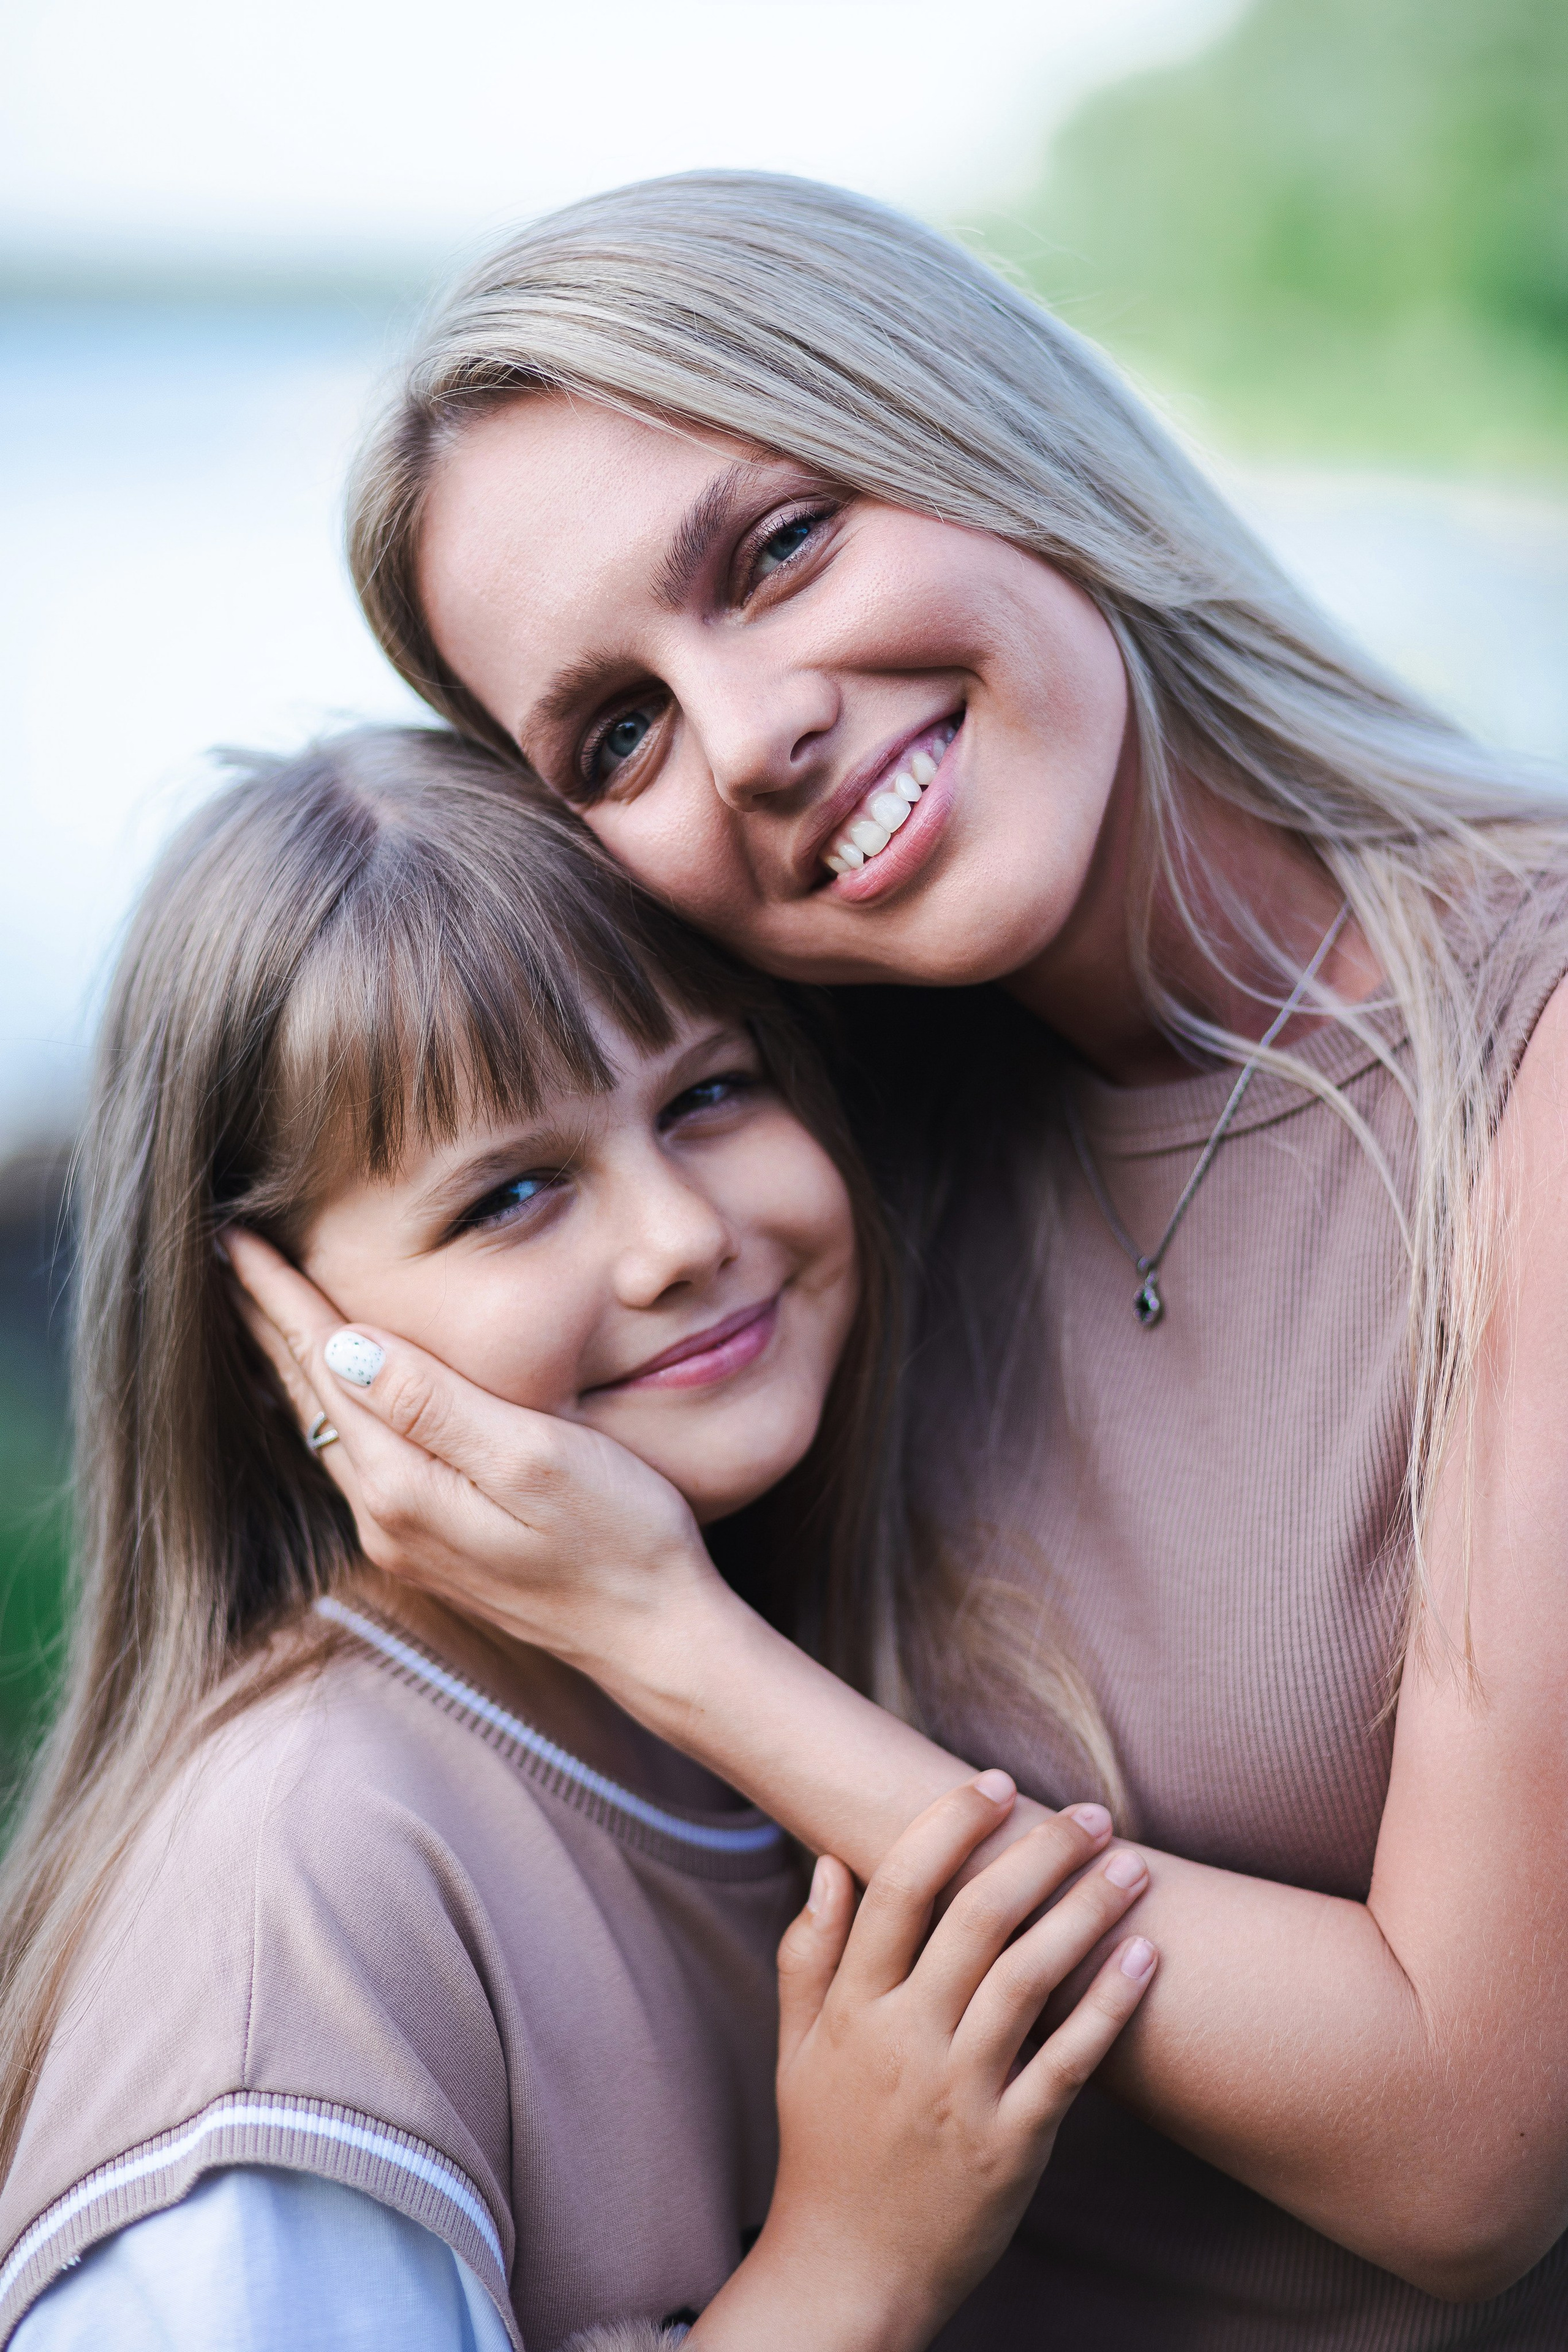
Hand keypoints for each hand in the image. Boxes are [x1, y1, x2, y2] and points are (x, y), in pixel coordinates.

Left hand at [224, 1227, 717, 1672]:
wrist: (654, 1636)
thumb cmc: (620, 1537)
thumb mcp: (534, 1457)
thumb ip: (436, 1404)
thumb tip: (347, 1346)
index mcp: (405, 1485)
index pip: (326, 1364)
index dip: (281, 1297)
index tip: (240, 1238)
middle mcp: (386, 1518)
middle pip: (309, 1398)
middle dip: (267, 1324)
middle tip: (231, 1258)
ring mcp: (403, 1541)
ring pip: (325, 1431)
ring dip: (291, 1366)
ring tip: (263, 1312)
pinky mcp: (430, 1550)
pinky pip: (355, 1460)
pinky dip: (329, 1408)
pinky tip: (328, 1392)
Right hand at [691, 1777, 1156, 2351]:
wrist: (847, 2271)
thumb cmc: (823, 2149)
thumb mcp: (797, 2048)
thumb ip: (809, 1953)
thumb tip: (830, 1862)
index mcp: (853, 2009)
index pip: (901, 1889)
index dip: (950, 1824)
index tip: (992, 1782)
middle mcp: (906, 2041)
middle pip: (979, 1918)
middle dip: (1039, 1851)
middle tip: (1087, 1811)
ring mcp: (961, 2093)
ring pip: (1030, 1977)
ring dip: (1086, 1911)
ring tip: (1130, 1864)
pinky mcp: (1012, 2144)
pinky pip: (1070, 2062)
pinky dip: (1110, 2003)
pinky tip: (1144, 1954)